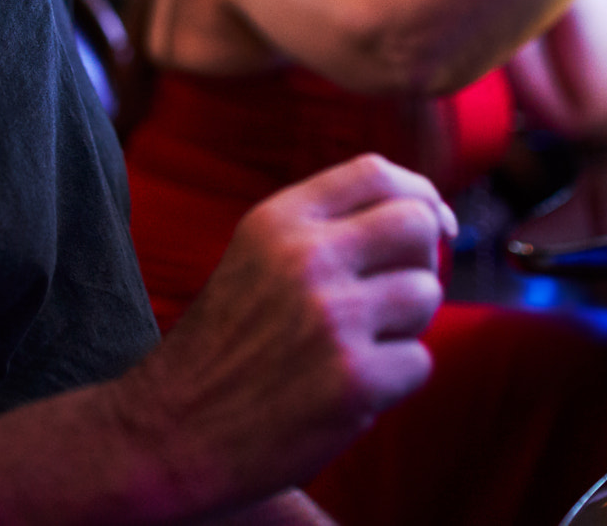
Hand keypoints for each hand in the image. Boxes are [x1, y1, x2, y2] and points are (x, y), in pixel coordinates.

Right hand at [121, 154, 454, 506]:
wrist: (170, 434)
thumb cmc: (224, 348)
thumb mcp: (255, 258)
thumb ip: (325, 229)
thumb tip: (427, 216)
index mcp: (278, 221)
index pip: (376, 173)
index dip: (420, 193)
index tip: (436, 221)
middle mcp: (307, 259)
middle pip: (416, 224)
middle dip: (421, 259)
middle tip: (395, 294)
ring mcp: (333, 319)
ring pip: (426, 294)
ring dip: (406, 325)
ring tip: (359, 347)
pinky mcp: (354, 380)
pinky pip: (420, 362)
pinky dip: (395, 380)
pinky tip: (349, 390)